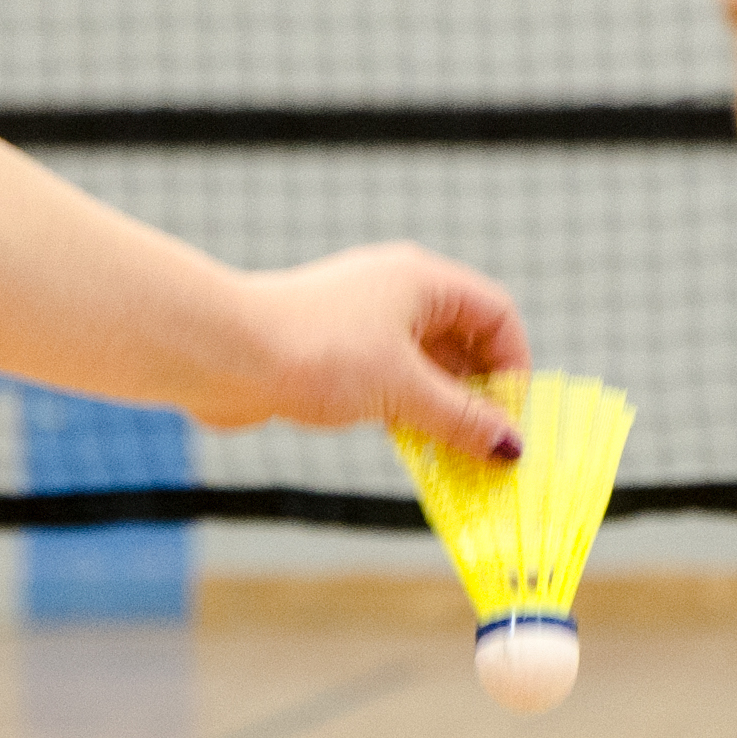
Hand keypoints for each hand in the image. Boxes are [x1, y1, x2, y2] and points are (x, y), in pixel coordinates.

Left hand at [186, 245, 530, 460]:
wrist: (223, 353)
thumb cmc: (317, 354)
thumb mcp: (402, 390)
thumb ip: (461, 419)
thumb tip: (510, 447)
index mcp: (421, 281)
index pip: (495, 313)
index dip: (513, 364)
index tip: (510, 418)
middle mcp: (396, 292)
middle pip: (463, 339)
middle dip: (479, 393)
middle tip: (489, 447)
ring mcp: (363, 321)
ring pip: (424, 364)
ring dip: (443, 408)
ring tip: (456, 456)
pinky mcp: (334, 352)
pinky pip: (389, 380)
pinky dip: (408, 411)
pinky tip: (411, 447)